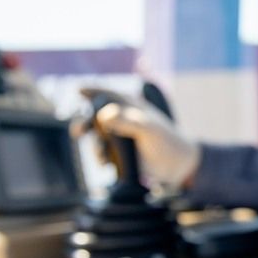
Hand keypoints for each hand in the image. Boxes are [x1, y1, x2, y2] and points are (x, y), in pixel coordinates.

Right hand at [75, 87, 200, 189]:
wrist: (179, 167)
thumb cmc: (169, 142)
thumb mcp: (150, 128)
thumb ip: (128, 121)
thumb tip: (104, 116)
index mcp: (130, 105)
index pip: (106, 93)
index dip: (91, 90)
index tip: (78, 90)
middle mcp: (122, 118)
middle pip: (93, 116)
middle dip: (83, 123)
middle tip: (79, 132)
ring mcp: (120, 136)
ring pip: (96, 136)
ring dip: (94, 145)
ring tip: (103, 156)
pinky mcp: (120, 153)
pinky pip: (102, 152)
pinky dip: (100, 157)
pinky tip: (107, 164)